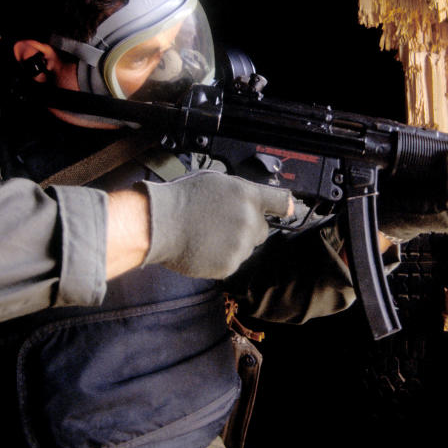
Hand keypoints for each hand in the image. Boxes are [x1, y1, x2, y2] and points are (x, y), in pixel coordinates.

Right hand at [137, 171, 292, 278]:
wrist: (158, 224)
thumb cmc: (181, 199)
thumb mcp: (215, 181)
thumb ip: (241, 191)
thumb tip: (254, 200)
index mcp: (247, 196)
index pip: (280, 201)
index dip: (284, 207)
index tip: (288, 210)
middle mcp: (249, 220)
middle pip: (262, 230)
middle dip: (248, 228)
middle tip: (222, 223)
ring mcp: (240, 245)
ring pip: (246, 248)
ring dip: (233, 244)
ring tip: (207, 234)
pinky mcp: (229, 265)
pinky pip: (232, 262)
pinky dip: (221, 258)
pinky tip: (204, 247)